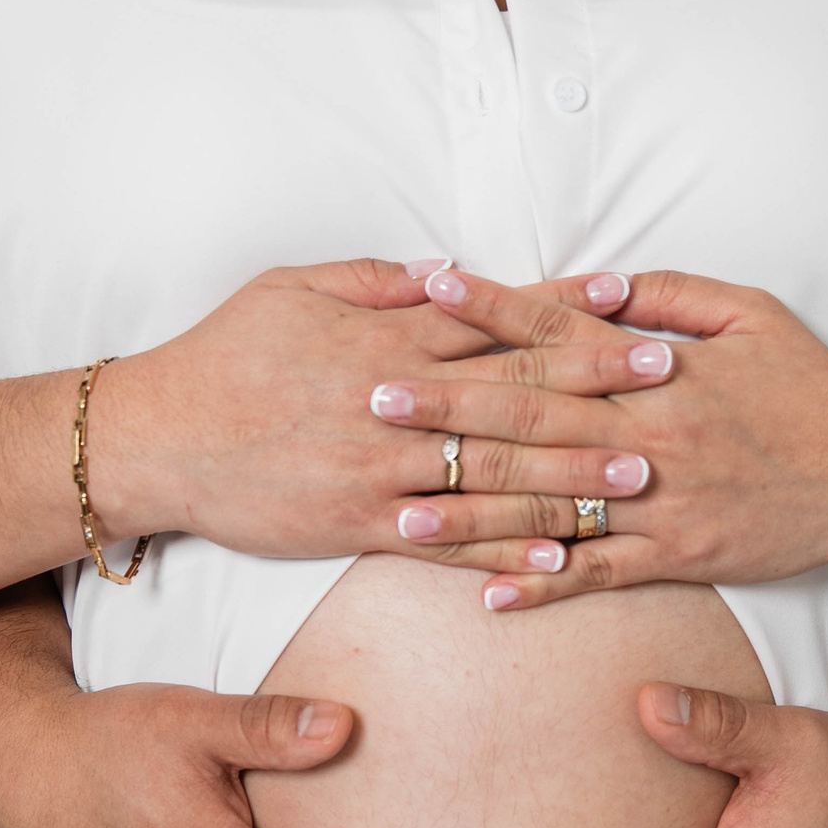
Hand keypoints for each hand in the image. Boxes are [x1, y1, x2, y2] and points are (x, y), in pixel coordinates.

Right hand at [102, 260, 671, 565]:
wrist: (157, 439)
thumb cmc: (224, 356)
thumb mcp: (294, 288)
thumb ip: (377, 281)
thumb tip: (449, 271)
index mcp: (384, 337)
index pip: (492, 319)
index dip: (564, 311)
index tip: (627, 300)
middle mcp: (393, 403)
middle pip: (512, 394)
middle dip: (598, 386)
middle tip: (669, 382)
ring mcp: (381, 471)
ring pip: (492, 474)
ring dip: (572, 476)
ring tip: (642, 474)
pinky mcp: (360, 526)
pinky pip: (448, 544)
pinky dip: (505, 551)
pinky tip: (561, 557)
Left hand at [361, 269, 827, 607]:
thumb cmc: (812, 386)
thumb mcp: (750, 313)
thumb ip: (666, 294)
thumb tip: (591, 280)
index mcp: (663, 370)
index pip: (562, 331)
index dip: (494, 309)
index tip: (429, 288)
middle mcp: (654, 435)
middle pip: (534, 419)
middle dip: (449, 410)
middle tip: (372, 399)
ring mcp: (663, 502)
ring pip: (553, 507)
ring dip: (472, 512)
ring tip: (399, 510)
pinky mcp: (679, 556)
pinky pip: (599, 575)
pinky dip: (542, 585)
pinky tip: (483, 595)